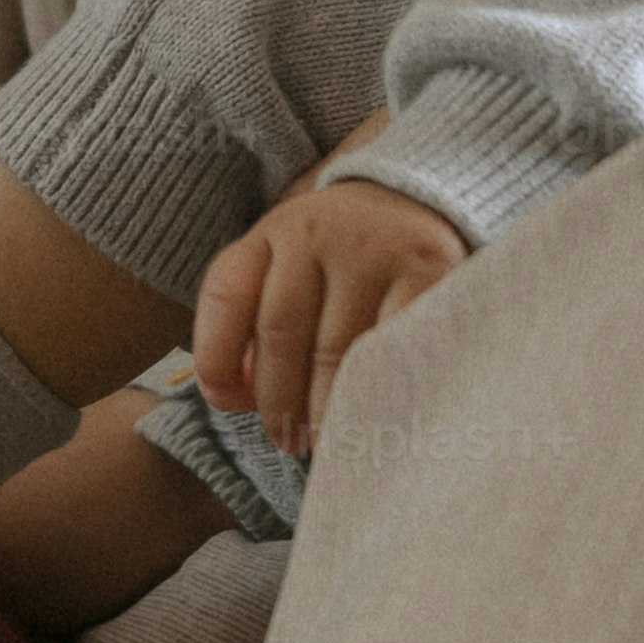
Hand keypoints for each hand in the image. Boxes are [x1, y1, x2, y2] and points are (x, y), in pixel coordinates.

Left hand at [193, 173, 472, 454]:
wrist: (420, 201)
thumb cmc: (340, 262)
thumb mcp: (287, 273)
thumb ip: (251, 331)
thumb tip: (229, 399)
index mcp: (271, 233)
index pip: (227, 292)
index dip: (215, 355)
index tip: (221, 401)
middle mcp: (316, 232)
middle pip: (280, 331)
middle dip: (278, 400)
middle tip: (286, 440)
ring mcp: (374, 248)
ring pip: (337, 349)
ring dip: (326, 409)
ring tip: (326, 441)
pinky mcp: (429, 270)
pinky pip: (393, 347)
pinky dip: (380, 390)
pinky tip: (374, 417)